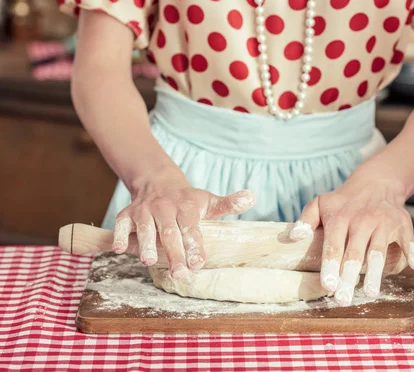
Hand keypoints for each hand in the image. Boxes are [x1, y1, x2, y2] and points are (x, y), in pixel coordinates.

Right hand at [112, 167, 254, 278]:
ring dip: (146, 245)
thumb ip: (229, 203)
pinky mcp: (127, 214)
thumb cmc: (188, 200)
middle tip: (181, 274)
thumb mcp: (209, 201)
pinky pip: (121, 225)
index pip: (192, 227)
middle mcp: (165, 207)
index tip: (198, 263)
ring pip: (144, 228)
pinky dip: (118, 236)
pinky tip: (120, 250)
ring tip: (150, 262)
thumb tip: (252, 197)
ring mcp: (144, 210)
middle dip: (175, 253)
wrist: (158, 182)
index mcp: (187, 207)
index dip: (195, 245)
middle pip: (170, 232)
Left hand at [290, 170, 413, 305]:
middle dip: (348, 278)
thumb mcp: (320, 203)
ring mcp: (383, 223)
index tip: (328, 286)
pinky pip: (408, 240)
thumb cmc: (343, 202)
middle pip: (354, 254)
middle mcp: (362, 221)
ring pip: (378, 251)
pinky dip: (412, 252)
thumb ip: (305, 220)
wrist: (376, 183)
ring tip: (370, 293)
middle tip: (343, 299)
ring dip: (375, 273)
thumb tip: (293, 238)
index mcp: (340, 218)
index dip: (330, 266)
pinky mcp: (402, 225)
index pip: (333, 246)